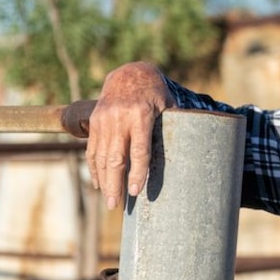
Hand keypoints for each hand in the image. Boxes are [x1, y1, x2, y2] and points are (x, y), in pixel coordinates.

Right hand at [86, 62, 175, 208]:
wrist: (130, 74)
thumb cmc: (156, 94)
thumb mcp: (169, 106)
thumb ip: (171, 128)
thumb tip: (187, 155)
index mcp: (141, 115)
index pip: (139, 151)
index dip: (138, 173)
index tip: (136, 192)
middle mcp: (119, 118)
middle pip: (116, 158)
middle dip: (115, 184)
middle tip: (117, 206)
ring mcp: (104, 120)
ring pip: (100, 156)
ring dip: (103, 181)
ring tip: (109, 200)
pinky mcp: (95, 121)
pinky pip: (93, 149)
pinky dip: (94, 168)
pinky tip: (99, 183)